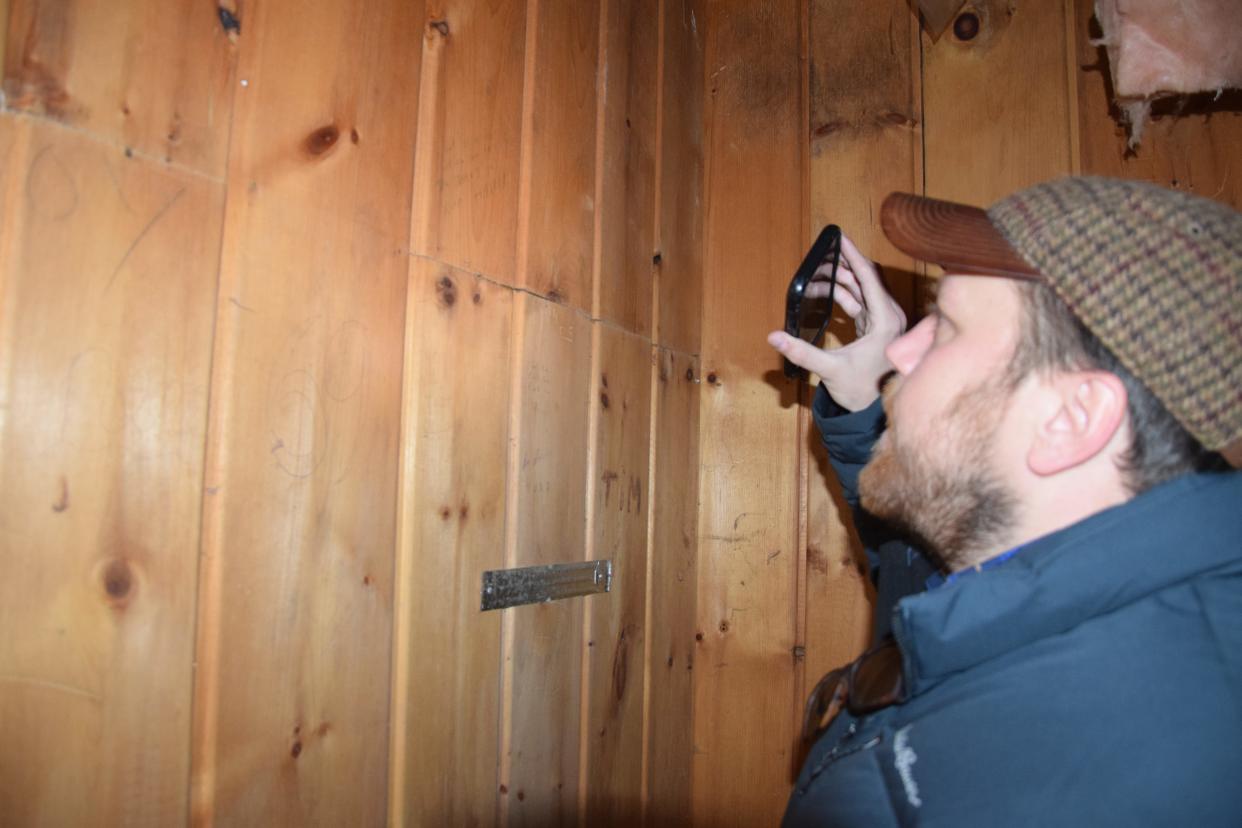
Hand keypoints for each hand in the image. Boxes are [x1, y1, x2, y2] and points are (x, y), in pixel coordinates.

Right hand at [768, 234, 906, 410]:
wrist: (870, 409)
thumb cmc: (860, 391)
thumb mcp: (829, 369)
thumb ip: (801, 352)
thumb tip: (774, 336)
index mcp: (885, 321)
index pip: (869, 277)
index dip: (853, 255)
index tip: (840, 237)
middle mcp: (889, 316)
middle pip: (866, 279)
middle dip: (842, 265)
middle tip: (822, 254)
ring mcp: (884, 320)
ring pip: (862, 289)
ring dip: (840, 280)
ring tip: (817, 275)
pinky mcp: (876, 326)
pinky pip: (860, 301)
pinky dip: (843, 294)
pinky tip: (825, 292)